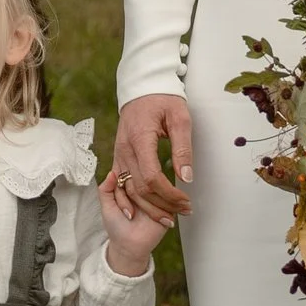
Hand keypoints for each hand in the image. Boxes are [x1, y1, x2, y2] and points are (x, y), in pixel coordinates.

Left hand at [97, 165, 158, 271]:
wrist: (129, 247)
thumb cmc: (117, 228)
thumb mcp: (107, 207)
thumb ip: (105, 190)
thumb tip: (111, 173)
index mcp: (130, 188)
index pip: (132, 174)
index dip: (126, 182)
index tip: (119, 196)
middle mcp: (145, 192)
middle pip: (147, 180)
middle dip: (137, 193)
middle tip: (127, 214)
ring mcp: (157, 200)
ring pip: (158, 189)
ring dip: (148, 200)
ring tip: (134, 216)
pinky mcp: (168, 209)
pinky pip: (170, 201)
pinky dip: (162, 204)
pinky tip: (151, 212)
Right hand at [111, 95, 193, 228]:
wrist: (141, 88)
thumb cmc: (162, 99)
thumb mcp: (180, 118)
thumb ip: (183, 148)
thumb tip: (186, 178)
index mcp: (140, 139)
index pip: (152, 177)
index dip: (169, 195)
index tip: (185, 201)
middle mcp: (125, 150)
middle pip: (140, 189)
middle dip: (163, 205)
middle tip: (184, 212)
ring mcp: (118, 155)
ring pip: (130, 190)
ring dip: (150, 207)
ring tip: (169, 217)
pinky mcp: (118, 157)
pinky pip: (121, 185)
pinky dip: (131, 202)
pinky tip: (142, 213)